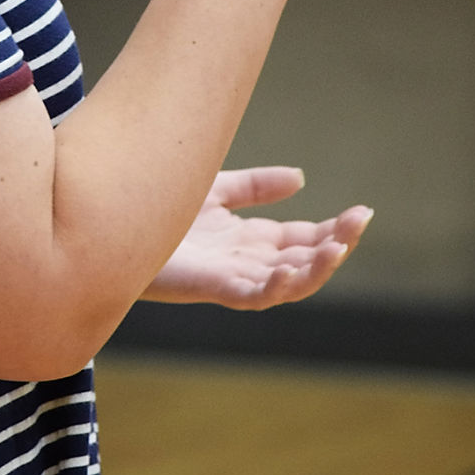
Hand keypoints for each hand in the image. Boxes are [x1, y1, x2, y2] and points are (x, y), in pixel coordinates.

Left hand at [139, 166, 371, 309]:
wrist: (113, 222)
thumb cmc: (156, 210)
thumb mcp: (216, 190)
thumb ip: (255, 186)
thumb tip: (301, 179)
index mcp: (250, 240)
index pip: (302, 239)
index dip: (333, 230)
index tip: (361, 213)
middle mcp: (246, 261)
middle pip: (303, 259)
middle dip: (335, 244)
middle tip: (359, 222)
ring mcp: (230, 276)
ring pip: (287, 283)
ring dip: (316, 268)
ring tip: (338, 248)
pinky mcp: (210, 286)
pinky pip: (251, 295)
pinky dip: (275, 287)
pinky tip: (290, 269)